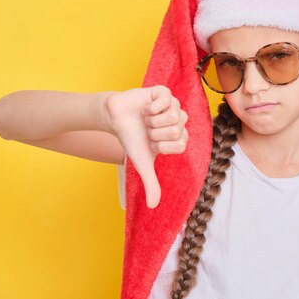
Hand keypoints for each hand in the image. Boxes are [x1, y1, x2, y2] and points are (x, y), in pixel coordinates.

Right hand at [104, 85, 188, 207]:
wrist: (116, 119)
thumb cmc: (132, 139)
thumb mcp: (142, 163)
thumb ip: (151, 183)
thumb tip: (153, 206)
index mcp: (179, 136)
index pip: (181, 143)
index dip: (162, 145)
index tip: (152, 143)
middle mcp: (179, 120)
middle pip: (178, 129)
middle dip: (156, 132)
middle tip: (147, 130)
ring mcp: (173, 105)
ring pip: (174, 115)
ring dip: (153, 120)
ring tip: (146, 119)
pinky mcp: (164, 92)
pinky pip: (167, 100)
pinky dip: (152, 107)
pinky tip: (146, 108)